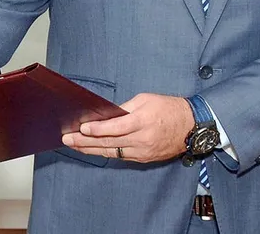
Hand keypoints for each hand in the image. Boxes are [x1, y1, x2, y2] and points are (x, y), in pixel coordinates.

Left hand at [61, 93, 193, 162]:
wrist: (191, 126)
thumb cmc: (168, 109)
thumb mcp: (145, 100)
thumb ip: (124, 108)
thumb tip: (106, 114)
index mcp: (142, 122)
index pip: (116, 128)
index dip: (97, 129)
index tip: (82, 128)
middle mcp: (142, 140)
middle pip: (109, 143)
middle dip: (85, 142)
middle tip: (67, 139)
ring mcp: (143, 152)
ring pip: (113, 153)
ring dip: (91, 150)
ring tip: (74, 146)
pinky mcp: (145, 158)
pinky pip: (121, 157)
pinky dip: (106, 153)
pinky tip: (92, 150)